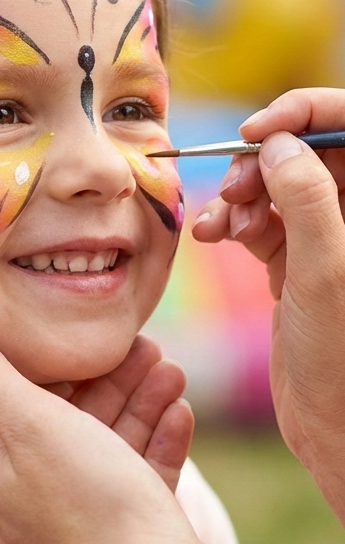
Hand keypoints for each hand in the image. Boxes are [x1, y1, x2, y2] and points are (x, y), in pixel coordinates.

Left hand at [0, 320, 228, 543]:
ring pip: (113, 446)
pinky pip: (141, 478)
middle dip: (113, 381)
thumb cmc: (92, 508)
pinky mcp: (129, 534)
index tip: (95, 340)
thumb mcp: (31, 423)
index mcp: (3, 474)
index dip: (63, 367)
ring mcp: (85, 520)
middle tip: (146, 347)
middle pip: (74, 421)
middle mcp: (38, 499)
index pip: (25, 402)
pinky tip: (179, 411)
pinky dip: (159, 442)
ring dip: (142, 403)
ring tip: (171, 369)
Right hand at [193, 88, 344, 520]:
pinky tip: (212, 235)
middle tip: (234, 188)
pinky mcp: (294, 259)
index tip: (257, 130)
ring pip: (277, 185)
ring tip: (219, 223)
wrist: (335, 429)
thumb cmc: (344, 363)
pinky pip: (259, 219)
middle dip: (262, 162)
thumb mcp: (325, 274)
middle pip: (308, 152)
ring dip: (240, 195)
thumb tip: (279, 145)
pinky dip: (231, 221)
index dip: (306, 114)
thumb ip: (307, 200)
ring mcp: (325, 237)